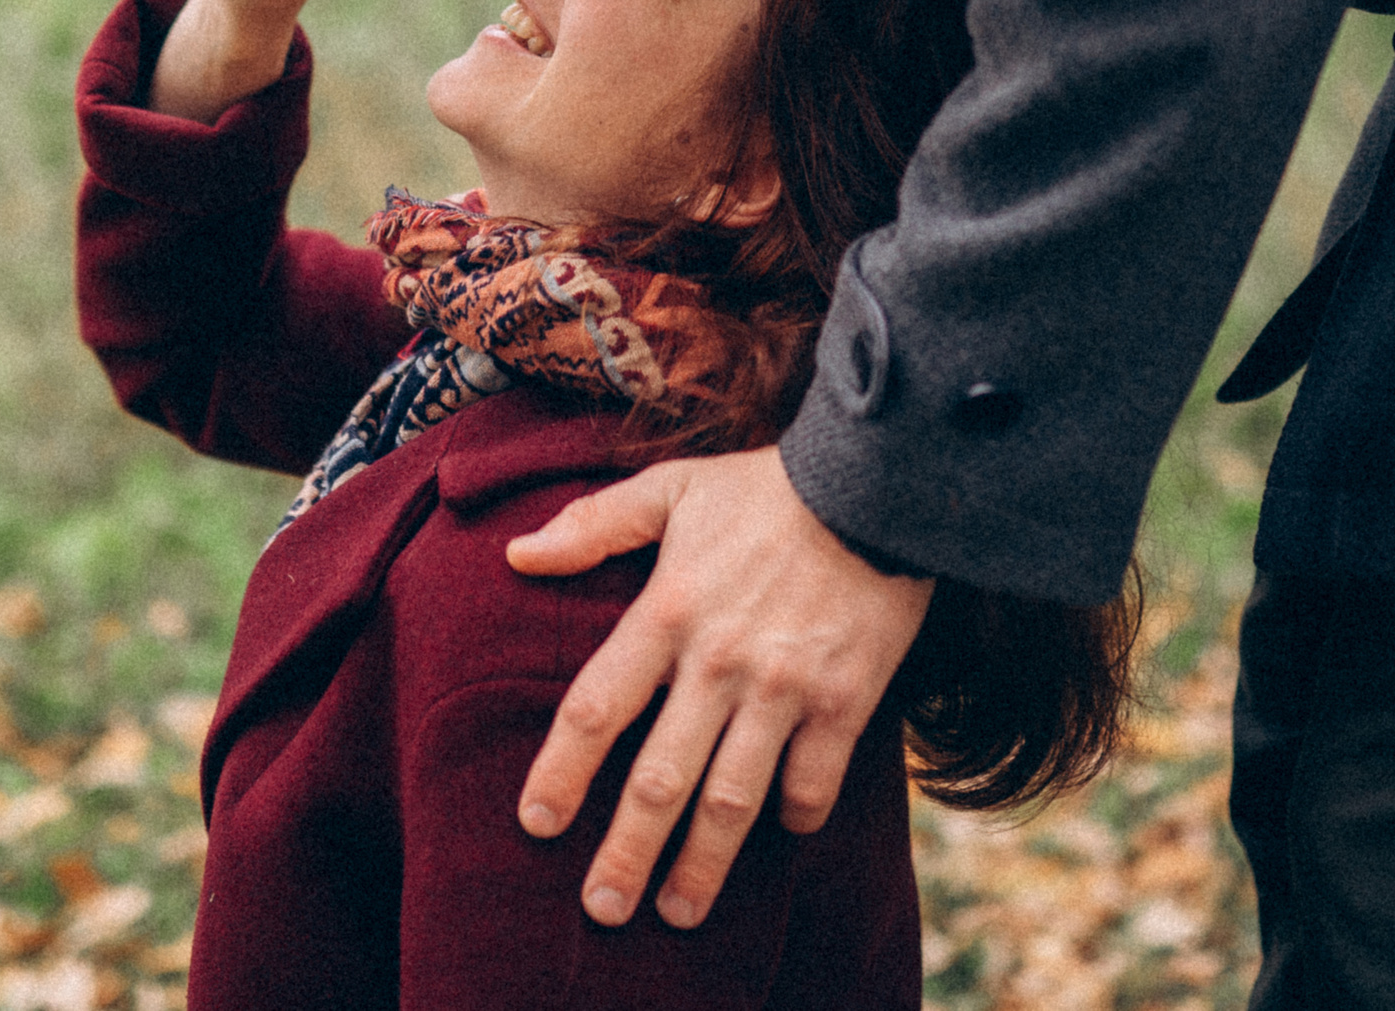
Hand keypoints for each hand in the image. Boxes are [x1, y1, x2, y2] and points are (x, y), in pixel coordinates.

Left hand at [506, 447, 933, 929]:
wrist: (878, 483)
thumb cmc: (766, 488)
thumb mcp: (673, 487)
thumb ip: (594, 524)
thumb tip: (517, 554)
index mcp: (667, 611)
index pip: (598, 707)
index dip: (562, 771)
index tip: (537, 823)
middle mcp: (718, 661)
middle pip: (660, 780)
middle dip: (626, 852)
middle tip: (603, 910)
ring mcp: (784, 688)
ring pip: (734, 800)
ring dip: (703, 864)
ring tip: (679, 911)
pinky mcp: (846, 701)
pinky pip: (813, 783)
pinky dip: (795, 816)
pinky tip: (780, 832)